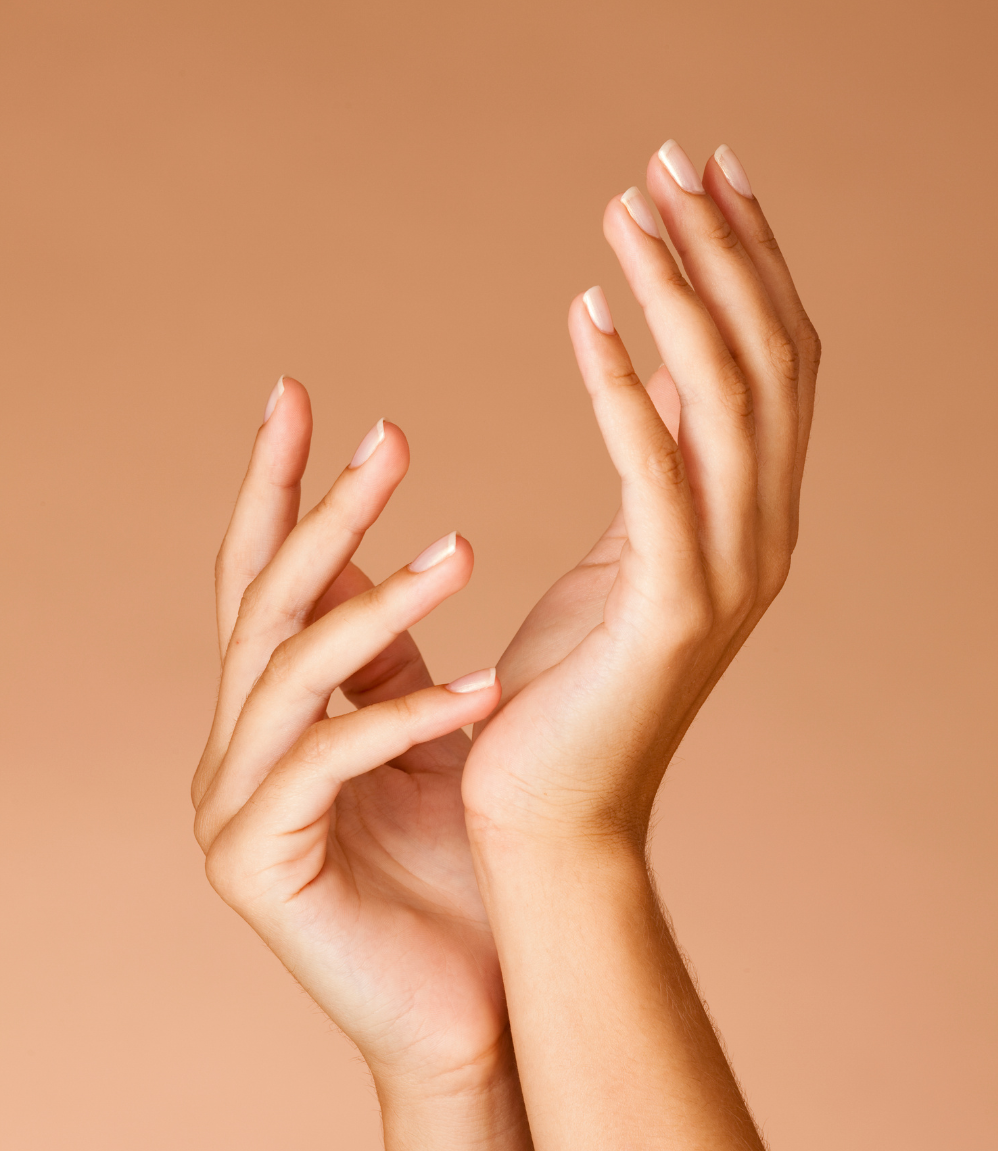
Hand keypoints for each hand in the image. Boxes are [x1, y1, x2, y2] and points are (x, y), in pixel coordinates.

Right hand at [191, 385, 504, 1091]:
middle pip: (262, 605)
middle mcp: (236, 752)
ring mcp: (233, 810)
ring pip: (286, 672)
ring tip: (463, 552)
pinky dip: (401, 719)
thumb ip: (393, 661)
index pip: (263, 579)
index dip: (277, 486)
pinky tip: (482, 690)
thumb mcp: (432, 740)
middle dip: (322, 515)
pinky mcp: (256, 866)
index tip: (301, 394)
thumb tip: (408, 548)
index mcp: (275, 717)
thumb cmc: (468, 875)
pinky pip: (323, 763)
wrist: (481, 1011)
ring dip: (375, 605)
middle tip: (389, 439)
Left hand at [464, 141, 818, 844]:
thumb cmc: (564, 695)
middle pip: (766, 361)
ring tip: (628, 206)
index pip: (773, 368)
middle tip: (670, 158)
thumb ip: (652, 480)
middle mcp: (761, 538)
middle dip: (724, 250)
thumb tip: (649, 388)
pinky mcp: (669, 611)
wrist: (549, 820)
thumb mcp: (618, 564)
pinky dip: (623, 387)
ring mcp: (728, 575)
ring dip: (680, 291)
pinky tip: (583, 315)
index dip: (750, 266)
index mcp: (751, 524)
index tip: (703, 178)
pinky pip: (656, 472)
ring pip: (726, 399)